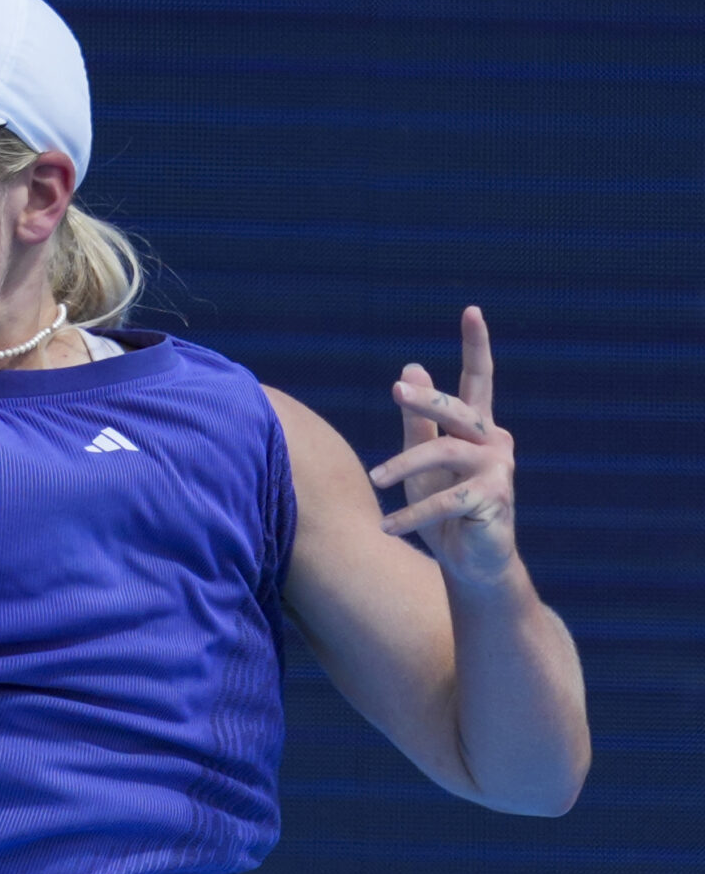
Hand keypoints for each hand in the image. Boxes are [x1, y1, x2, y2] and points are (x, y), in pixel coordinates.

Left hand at [367, 306, 517, 585]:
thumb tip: (413, 368)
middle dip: (426, 400)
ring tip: (374, 480)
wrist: (472, 563)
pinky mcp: (494, 500)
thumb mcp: (423, 464)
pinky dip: (413, 514)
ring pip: (445, 454)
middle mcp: (494, 443)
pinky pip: (446, 500)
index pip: (479, 381)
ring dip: (403, 466)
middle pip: (457, 412)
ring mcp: (499, 471)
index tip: (472, 310)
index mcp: (478, 429)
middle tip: (396, 389)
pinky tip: (388, 526)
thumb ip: (418, 422)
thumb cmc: (444, 510)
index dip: (476, 346)